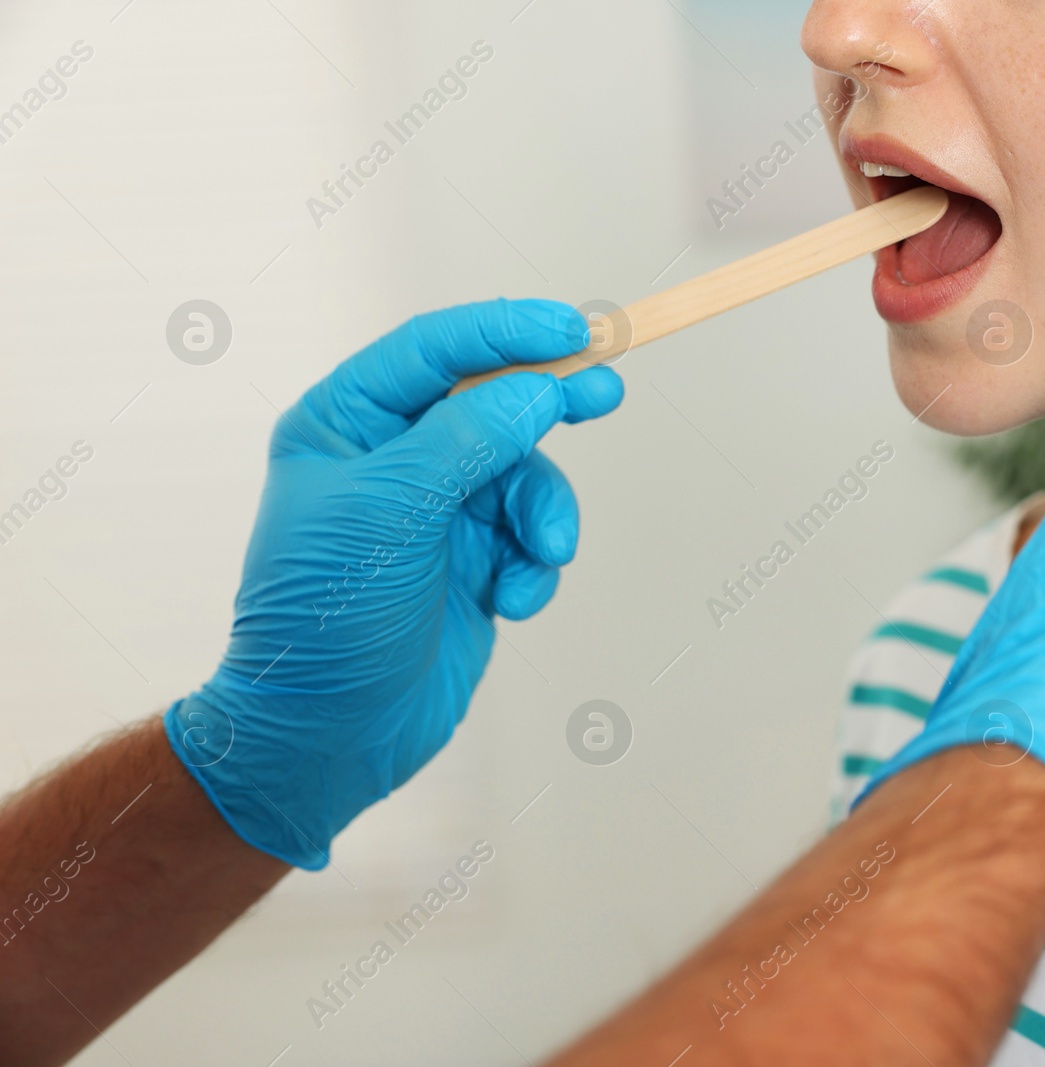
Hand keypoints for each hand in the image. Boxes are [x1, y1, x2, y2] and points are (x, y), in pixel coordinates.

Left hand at [165, 299, 622, 866]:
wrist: (330, 739)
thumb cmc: (328, 621)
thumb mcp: (390, 512)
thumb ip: (468, 438)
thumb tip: (538, 389)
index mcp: (345, 425)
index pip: (433, 351)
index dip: (505, 333)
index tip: (572, 331)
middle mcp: (392, 459)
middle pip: (493, 403)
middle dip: (549, 405)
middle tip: (605, 391)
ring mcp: (436, 511)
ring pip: (525, 476)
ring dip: (544, 516)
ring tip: (543, 557)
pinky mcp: (473, 562)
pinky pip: (531, 537)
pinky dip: (535, 566)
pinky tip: (514, 601)